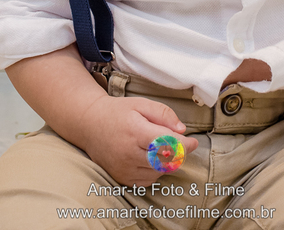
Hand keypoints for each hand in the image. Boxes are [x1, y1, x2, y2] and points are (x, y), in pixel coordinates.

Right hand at [79, 95, 199, 186]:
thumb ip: (163, 114)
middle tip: (179, 144)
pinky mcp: (122, 178)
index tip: (193, 142)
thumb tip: (182, 130)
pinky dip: (155, 171)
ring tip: (159, 148)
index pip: (168, 144)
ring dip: (166, 163)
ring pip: (159, 172)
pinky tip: (149, 158)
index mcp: (135, 132)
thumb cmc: (118, 113)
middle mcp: (129, 153)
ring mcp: (124, 168)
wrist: (90, 125)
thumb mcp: (141, 104)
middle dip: (178, 154)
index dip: (185, 145)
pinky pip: (148, 180)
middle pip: (166, 161)